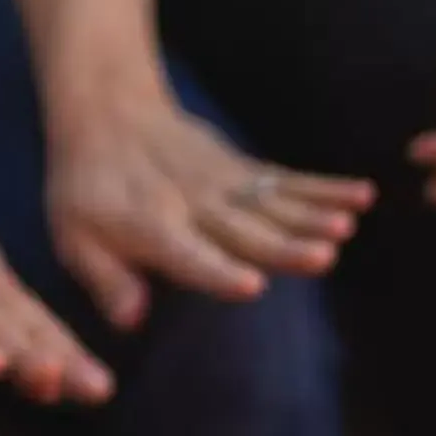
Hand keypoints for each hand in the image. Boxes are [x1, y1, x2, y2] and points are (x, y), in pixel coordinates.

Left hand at [46, 88, 372, 329]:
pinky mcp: (243, 170)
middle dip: (285, 246)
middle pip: (245, 231)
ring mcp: (223, 185)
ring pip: (273, 204)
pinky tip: (361, 196)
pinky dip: (324, 187)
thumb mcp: (74, 239)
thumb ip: (105, 280)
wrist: (107, 113)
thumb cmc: (87, 190)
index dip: (218, 272)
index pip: (188, 255)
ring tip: (347, 226)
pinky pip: (287, 181)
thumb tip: (131, 321)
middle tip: (324, 257)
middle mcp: (193, 206)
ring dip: (313, 215)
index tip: (252, 286)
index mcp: (151, 228)